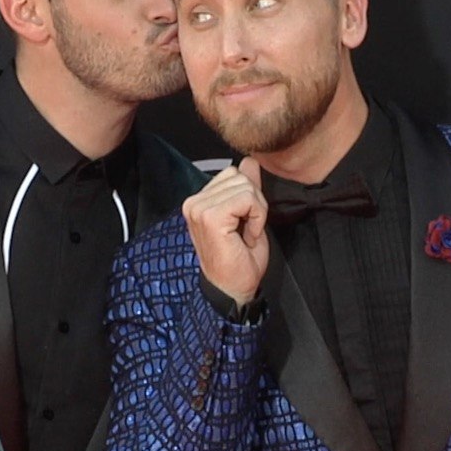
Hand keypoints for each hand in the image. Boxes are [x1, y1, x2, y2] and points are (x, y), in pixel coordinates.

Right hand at [182, 157, 268, 305]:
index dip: (249, 197)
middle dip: (254, 203)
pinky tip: (247, 236)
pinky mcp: (210, 216)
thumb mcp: (248, 216)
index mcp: (199, 201)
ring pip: (245, 186)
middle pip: (239, 176)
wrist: (232, 289)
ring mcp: (199, 208)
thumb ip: (247, 187)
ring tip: (245, 234)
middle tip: (246, 231)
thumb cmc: (238, 260)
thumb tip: (250, 161)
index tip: (244, 225)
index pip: (233, 174)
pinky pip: (247, 198)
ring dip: (256, 211)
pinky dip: (256, 216)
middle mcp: (194, 202)